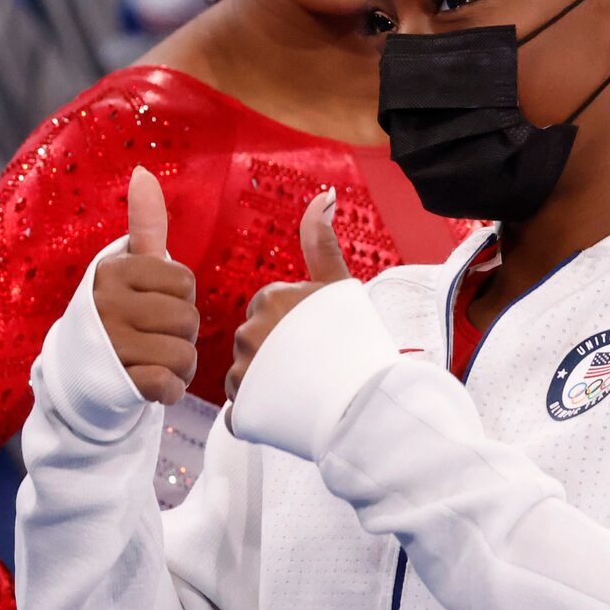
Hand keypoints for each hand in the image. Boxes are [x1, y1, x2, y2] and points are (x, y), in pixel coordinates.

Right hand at [93, 167, 199, 406]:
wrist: (76, 377)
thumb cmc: (115, 314)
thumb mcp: (126, 269)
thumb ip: (144, 225)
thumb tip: (143, 172)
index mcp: (112, 272)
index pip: (184, 282)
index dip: (180, 298)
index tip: (153, 305)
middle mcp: (107, 305)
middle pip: (188, 319)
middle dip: (183, 334)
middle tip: (155, 338)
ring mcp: (110, 346)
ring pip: (184, 354)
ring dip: (180, 365)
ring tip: (154, 361)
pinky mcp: (118, 385)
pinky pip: (169, 385)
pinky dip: (170, 390)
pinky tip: (153, 384)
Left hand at [225, 189, 346, 411]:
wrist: (369, 402)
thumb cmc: (361, 344)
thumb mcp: (341, 286)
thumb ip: (322, 244)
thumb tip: (323, 195)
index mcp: (271, 298)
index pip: (268, 312)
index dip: (291, 330)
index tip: (316, 342)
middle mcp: (249, 330)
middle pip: (253, 344)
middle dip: (274, 357)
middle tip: (310, 369)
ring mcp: (243, 370)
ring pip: (245, 377)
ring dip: (265, 386)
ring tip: (302, 392)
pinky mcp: (242, 406)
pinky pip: (240, 410)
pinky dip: (259, 415)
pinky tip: (287, 414)